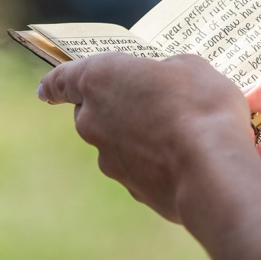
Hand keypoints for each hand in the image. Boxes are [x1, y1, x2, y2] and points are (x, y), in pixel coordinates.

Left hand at [37, 53, 251, 222]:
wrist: (214, 170)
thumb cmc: (201, 107)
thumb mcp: (191, 68)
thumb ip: (166, 72)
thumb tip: (167, 84)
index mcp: (100, 80)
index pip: (62, 80)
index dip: (55, 84)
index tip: (46, 91)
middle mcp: (94, 122)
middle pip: (92, 114)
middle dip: (115, 109)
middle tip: (149, 103)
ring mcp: (110, 161)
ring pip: (118, 145)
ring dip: (140, 139)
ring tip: (181, 134)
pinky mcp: (133, 191)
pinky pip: (141, 171)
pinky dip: (157, 165)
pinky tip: (189, 160)